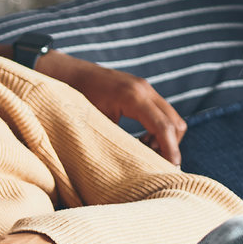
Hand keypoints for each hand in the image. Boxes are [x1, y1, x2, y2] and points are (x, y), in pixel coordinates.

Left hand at [39, 52, 186, 165]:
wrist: (67, 74)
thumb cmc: (75, 98)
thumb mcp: (95, 123)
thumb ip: (116, 140)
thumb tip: (135, 165)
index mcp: (133, 97)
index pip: (164, 127)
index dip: (170, 151)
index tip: (172, 169)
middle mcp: (144, 89)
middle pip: (175, 123)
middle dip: (170, 146)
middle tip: (153, 161)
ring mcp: (145, 88)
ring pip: (171, 118)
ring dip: (164, 138)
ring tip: (143, 150)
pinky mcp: (142, 90)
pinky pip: (161, 112)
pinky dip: (158, 129)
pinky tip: (141, 139)